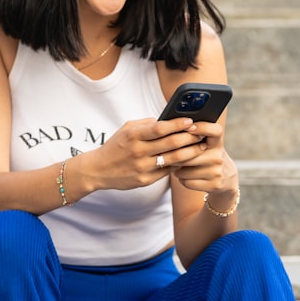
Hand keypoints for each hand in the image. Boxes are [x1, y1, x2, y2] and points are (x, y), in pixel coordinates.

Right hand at [80, 117, 201, 191]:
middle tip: (202, 134)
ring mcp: (142, 167)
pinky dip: (178, 164)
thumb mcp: (127, 129)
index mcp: (133, 135)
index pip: (160, 128)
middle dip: (190, 138)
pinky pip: (167, 171)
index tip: (191, 121)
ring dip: (190, 152)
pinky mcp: (144, 180)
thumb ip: (147, 124)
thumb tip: (168, 120)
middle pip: (171, 144)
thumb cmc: (116, 145)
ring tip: (200, 147)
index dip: (178, 124)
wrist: (98, 169)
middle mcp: (138, 151)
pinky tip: (188, 159)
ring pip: (172, 159)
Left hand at [164, 121, 237, 196]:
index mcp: (217, 143)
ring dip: (176, 169)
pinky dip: (182, 179)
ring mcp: (217, 172)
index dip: (203, 127)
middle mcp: (218, 156)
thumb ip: (194, 138)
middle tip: (169, 154)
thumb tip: (171, 133)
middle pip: (188, 155)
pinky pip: (186, 182)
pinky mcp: (213, 185)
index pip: (215, 131)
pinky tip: (186, 176)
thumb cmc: (209, 156)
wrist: (227, 178)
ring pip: (183, 170)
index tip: (190, 127)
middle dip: (174, 155)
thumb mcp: (209, 145)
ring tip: (179, 166)